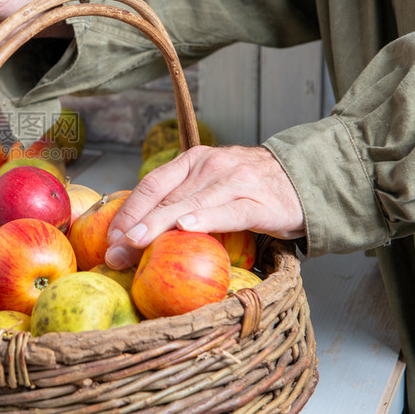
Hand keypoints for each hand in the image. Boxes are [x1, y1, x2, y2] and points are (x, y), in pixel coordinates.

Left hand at [104, 145, 305, 268]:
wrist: (304, 178)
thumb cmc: (249, 189)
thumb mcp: (209, 184)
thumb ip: (180, 198)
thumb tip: (139, 228)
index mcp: (192, 161)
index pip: (151, 184)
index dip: (128, 210)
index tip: (110, 236)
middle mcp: (209, 167)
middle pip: (165, 198)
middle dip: (135, 227)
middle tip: (115, 252)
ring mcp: (234, 182)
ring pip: (188, 205)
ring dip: (158, 226)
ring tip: (136, 244)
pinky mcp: (259, 202)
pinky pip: (227, 212)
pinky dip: (205, 219)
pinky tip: (185, 228)